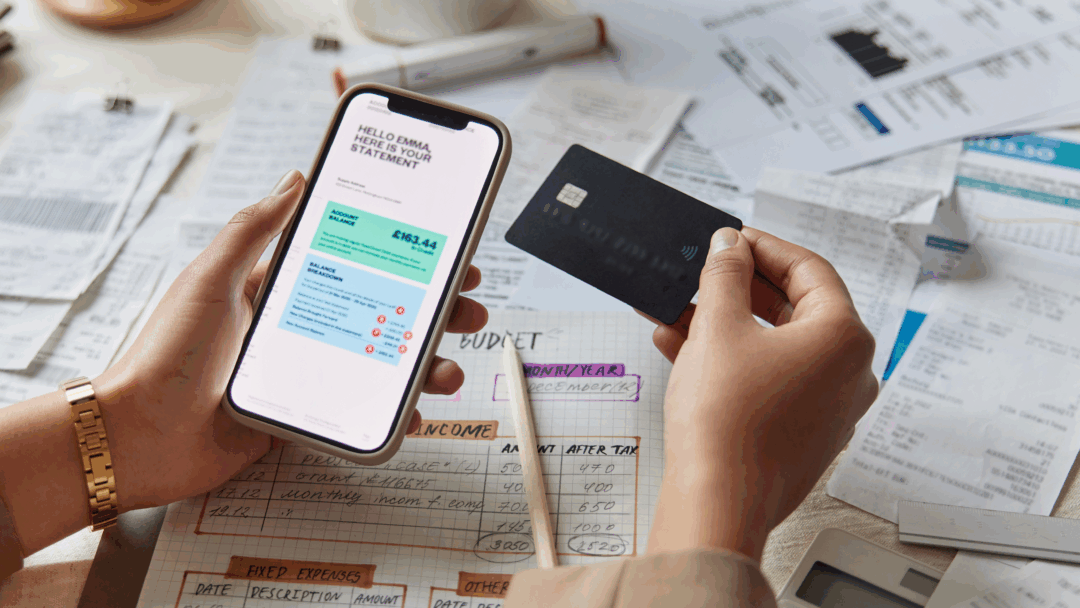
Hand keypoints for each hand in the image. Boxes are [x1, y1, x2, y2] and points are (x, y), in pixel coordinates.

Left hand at [94, 170, 488, 511]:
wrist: (140, 437)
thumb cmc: (167, 354)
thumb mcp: (209, 278)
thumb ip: (252, 230)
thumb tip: (294, 178)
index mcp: (280, 290)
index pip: (357, 265)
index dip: (404, 259)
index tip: (443, 253)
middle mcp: (300, 328)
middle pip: (382, 314)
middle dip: (432, 311)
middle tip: (469, 308)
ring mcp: (306, 374)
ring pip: (381, 365)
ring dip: (423, 364)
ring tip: (448, 367)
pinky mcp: (304, 417)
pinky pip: (360, 411)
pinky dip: (393, 413)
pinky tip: (415, 413)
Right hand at [646, 226, 878, 559]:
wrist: (717, 502)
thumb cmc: (726, 420)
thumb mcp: (718, 327)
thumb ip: (724, 274)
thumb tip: (729, 245)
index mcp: (844, 337)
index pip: (809, 269)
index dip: (763, 247)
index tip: (730, 238)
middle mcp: (849, 372)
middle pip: (792, 308)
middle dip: (736, 289)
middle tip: (701, 272)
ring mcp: (828, 407)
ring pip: (773, 346)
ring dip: (723, 325)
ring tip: (675, 312)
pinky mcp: (802, 434)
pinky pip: (768, 380)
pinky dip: (731, 361)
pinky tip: (681, 350)